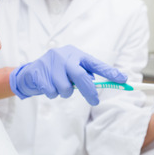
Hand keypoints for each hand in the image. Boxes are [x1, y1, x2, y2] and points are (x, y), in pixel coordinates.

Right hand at [9, 45, 126, 105]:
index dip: (109, 72)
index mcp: (76, 54)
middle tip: (95, 100)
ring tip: (59, 87)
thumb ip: (83, 75)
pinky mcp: (39, 71)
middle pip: (81, 76)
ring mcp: (50, 62)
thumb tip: (95, 85)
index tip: (123, 80)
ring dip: (64, 93)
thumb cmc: (57, 72)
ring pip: (65, 88)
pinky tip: (47, 86)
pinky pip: (51, 92)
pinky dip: (51, 94)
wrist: (30, 72)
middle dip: (89, 91)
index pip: (95, 63)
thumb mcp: (71, 69)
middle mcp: (64, 55)